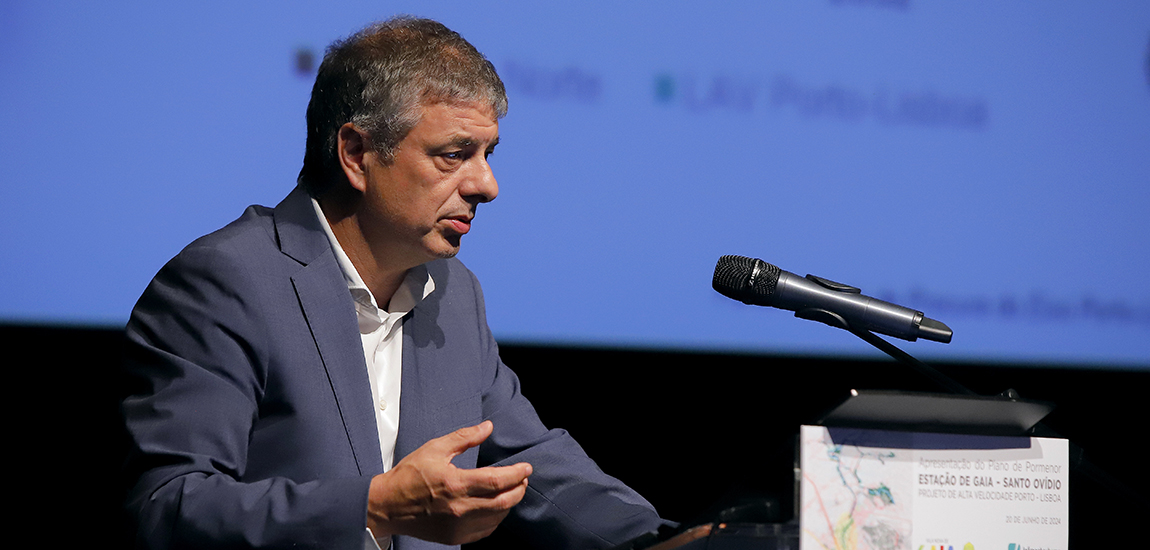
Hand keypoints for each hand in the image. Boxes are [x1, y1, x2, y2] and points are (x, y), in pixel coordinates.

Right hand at [366, 420, 531, 544]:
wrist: (388, 506)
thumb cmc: (409, 475)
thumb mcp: (435, 449)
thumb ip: (464, 438)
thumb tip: (487, 427)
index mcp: (455, 484)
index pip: (497, 481)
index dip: (516, 474)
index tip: (526, 467)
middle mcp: (459, 508)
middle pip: (503, 502)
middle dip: (519, 489)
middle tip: (523, 478)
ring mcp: (457, 526)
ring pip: (497, 518)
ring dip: (510, 503)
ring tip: (512, 490)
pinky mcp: (454, 537)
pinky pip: (485, 530)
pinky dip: (496, 518)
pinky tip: (496, 507)